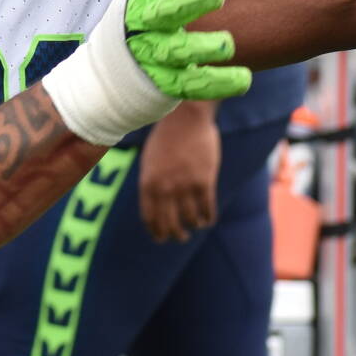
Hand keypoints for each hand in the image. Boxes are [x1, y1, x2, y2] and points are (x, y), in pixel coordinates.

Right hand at [125, 0, 249, 100]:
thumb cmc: (148, 17)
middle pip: (166, 11)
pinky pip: (192, 84)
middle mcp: (144, 24)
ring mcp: (152, 55)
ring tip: (226, 44)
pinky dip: (219, 83)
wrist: (111, 70)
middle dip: (190, 1)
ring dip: (202, 47)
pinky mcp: (164, 83)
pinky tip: (243, 78)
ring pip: (177, 50)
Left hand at [139, 102, 219, 242]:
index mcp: (148, 183)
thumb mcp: (150, 161)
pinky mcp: (204, 181)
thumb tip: (158, 204)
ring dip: (192, 225)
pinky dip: (208, 218)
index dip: (156, 230)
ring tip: (195, 225)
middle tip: (180, 237)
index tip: (160, 237)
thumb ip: (152, 182)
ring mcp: (184, 186)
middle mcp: (164, 188)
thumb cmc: (166, 137)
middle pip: (169, 223)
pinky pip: (207, 209)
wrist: (185, 118)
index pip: (150, 217)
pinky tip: (208, 219)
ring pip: (190, 218)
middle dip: (175, 234)